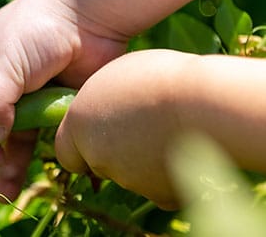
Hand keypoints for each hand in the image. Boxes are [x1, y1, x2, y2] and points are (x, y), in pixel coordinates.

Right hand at [0, 0, 127, 199]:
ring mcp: (20, 96)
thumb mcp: (5, 62)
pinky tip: (27, 178)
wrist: (92, 15)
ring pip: (5, 136)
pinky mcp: (47, 106)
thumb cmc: (38, 28)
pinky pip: (34, 137)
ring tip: (5, 192)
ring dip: (4, 164)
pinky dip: (30, 159)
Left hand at [54, 49, 197, 209]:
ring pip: (129, 175)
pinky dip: (166, 174)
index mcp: (79, 125)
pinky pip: (159, 187)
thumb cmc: (161, 78)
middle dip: (113, 150)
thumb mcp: (117, 77)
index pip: (65, 150)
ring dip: (140, 160)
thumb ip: (101, 101)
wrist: (205, 103)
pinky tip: (182, 149)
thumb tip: (102, 110)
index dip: (81, 142)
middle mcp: (97, 157)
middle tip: (139, 125)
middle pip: (98, 162)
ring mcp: (127, 179)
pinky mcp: (158, 195)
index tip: (97, 132)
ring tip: (166, 129)